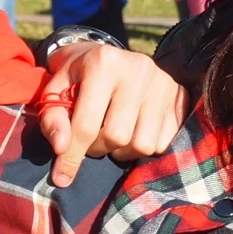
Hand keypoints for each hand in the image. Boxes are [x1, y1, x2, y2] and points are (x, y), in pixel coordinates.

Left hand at [38, 42, 189, 185]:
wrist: (110, 56)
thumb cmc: (78, 77)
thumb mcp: (57, 90)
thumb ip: (53, 119)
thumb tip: (61, 148)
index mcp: (103, 63)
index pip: (87, 125)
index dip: (71, 156)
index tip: (61, 177)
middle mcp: (138, 70)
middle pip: (117, 136)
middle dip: (98, 149)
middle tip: (92, 141)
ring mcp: (163, 84)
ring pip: (143, 144)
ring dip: (123, 151)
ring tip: (113, 136)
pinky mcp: (179, 97)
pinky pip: (164, 143)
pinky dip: (145, 147)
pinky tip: (134, 132)